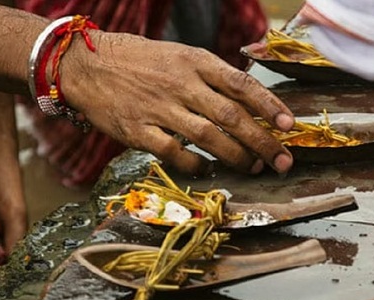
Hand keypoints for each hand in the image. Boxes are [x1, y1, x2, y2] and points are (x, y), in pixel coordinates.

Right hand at [62, 32, 294, 175]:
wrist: (84, 64)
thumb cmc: (138, 60)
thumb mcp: (178, 55)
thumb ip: (210, 76)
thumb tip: (248, 101)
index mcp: (194, 61)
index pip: (241, 84)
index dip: (269, 105)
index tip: (289, 125)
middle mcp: (180, 84)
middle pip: (231, 116)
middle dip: (263, 141)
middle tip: (284, 161)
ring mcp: (159, 108)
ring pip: (208, 137)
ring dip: (236, 156)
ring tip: (254, 168)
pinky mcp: (138, 131)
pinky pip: (174, 153)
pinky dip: (196, 164)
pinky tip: (210, 170)